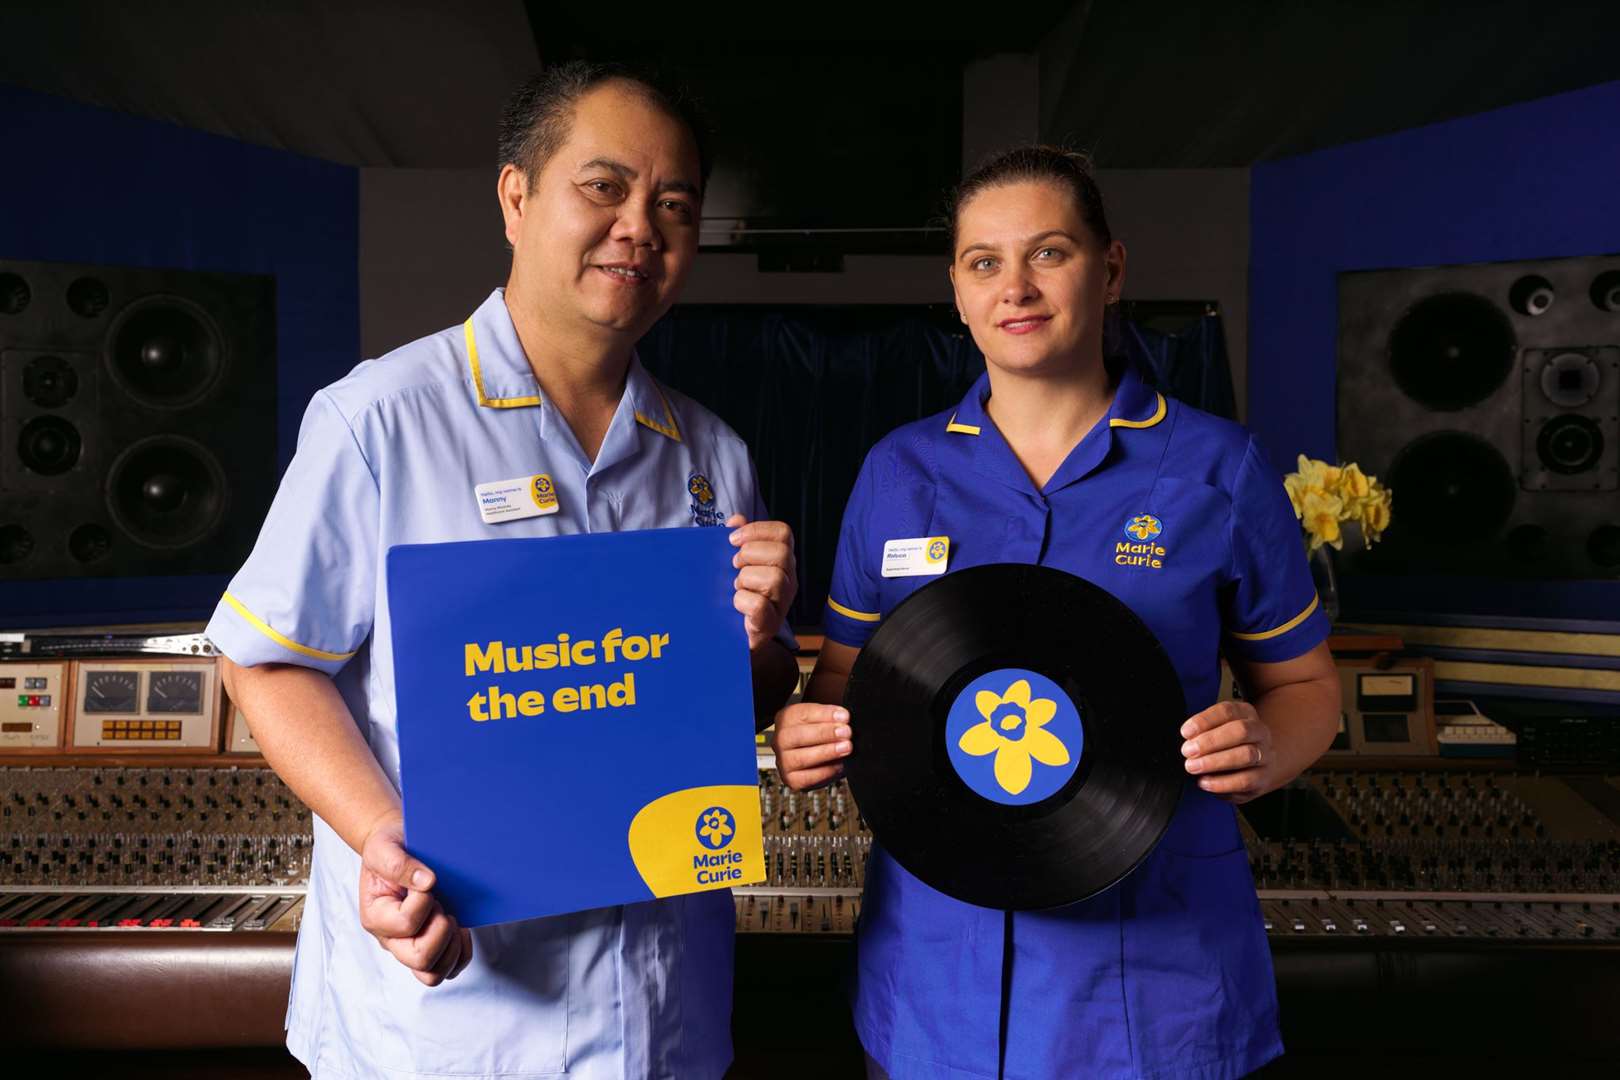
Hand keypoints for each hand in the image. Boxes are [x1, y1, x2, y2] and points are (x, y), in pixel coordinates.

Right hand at [358, 815, 473, 985]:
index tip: (428, 882)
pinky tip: (462, 929)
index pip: (404, 924)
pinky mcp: (431, 947)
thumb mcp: (384, 847)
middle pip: (419, 959)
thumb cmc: (389, 849)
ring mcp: (411, 946)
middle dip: (440, 931)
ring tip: (452, 918)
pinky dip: (461, 953)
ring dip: (451, 946)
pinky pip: (449, 969)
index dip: (424, 903)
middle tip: (442, 906)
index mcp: (376, 916)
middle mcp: (391, 938)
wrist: (400, 848)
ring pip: (433, 974)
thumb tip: (426, 883)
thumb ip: (399, 864)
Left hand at [727, 514, 796, 650]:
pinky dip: (741, 601)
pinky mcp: (769, 626)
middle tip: (734, 565)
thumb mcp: (736, 565)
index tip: (732, 539)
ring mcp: (782, 604)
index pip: (783, 533)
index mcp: (782, 561)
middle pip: (781, 553)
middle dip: (750, 554)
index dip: (757, 530)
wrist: (732, 640)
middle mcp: (789, 580)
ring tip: (736, 588)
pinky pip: (759, 606)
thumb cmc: (736, 597)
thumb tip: (736, 519)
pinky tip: (735, 604)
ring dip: (746, 580)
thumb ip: (739, 541)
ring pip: (774, 579)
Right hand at [769, 702, 851, 790]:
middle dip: (825, 733)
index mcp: (786, 718)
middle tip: (847, 732)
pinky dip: (827, 771)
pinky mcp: (792, 780)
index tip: (845, 717)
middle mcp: (780, 739)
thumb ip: (834, 717)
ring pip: (800, 758)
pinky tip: (841, 765)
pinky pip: (807, 778)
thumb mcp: (827, 719)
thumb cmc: (823, 734)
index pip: (802, 714)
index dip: (825, 715)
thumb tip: (845, 719)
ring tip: (846, 747)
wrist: (821, 758)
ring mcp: (784, 761)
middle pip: (797, 735)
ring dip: (826, 752)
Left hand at [1180, 700, 1275, 804]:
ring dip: (1215, 762)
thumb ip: (1203, 732)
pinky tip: (1205, 782)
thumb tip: (1186, 740)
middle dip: (1210, 741)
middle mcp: (1259, 732)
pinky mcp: (1264, 778)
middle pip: (1240, 731)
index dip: (1205, 720)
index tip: (1186, 732)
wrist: (1258, 767)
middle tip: (1188, 751)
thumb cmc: (1230, 745)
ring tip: (1193, 767)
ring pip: (1246, 755)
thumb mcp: (1217, 731)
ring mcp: (1265, 755)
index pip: (1227, 711)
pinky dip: (1222, 783)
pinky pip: (1245, 780)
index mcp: (1245, 714)